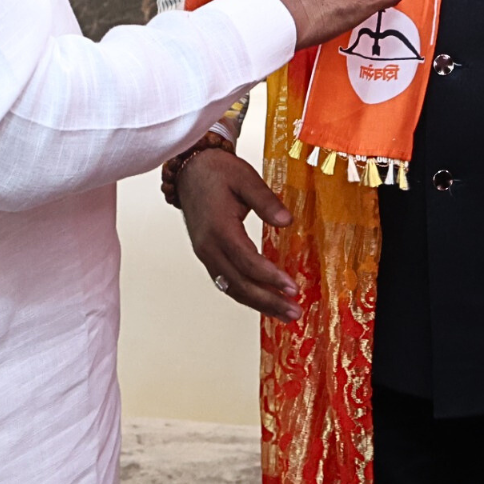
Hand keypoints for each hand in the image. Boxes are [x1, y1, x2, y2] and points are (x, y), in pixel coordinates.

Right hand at [177, 149, 302, 322]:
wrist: (190, 170)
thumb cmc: (217, 171)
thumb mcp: (245, 177)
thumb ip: (266, 200)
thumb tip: (286, 221)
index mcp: (219, 228)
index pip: (247, 262)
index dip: (271, 278)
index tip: (292, 287)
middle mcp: (209, 247)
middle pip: (239, 283)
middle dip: (268, 301)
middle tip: (293, 312)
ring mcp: (205, 254)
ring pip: (231, 288)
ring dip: (258, 303)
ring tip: (284, 313)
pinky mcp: (208, 255)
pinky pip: (226, 282)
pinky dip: (246, 295)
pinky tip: (264, 300)